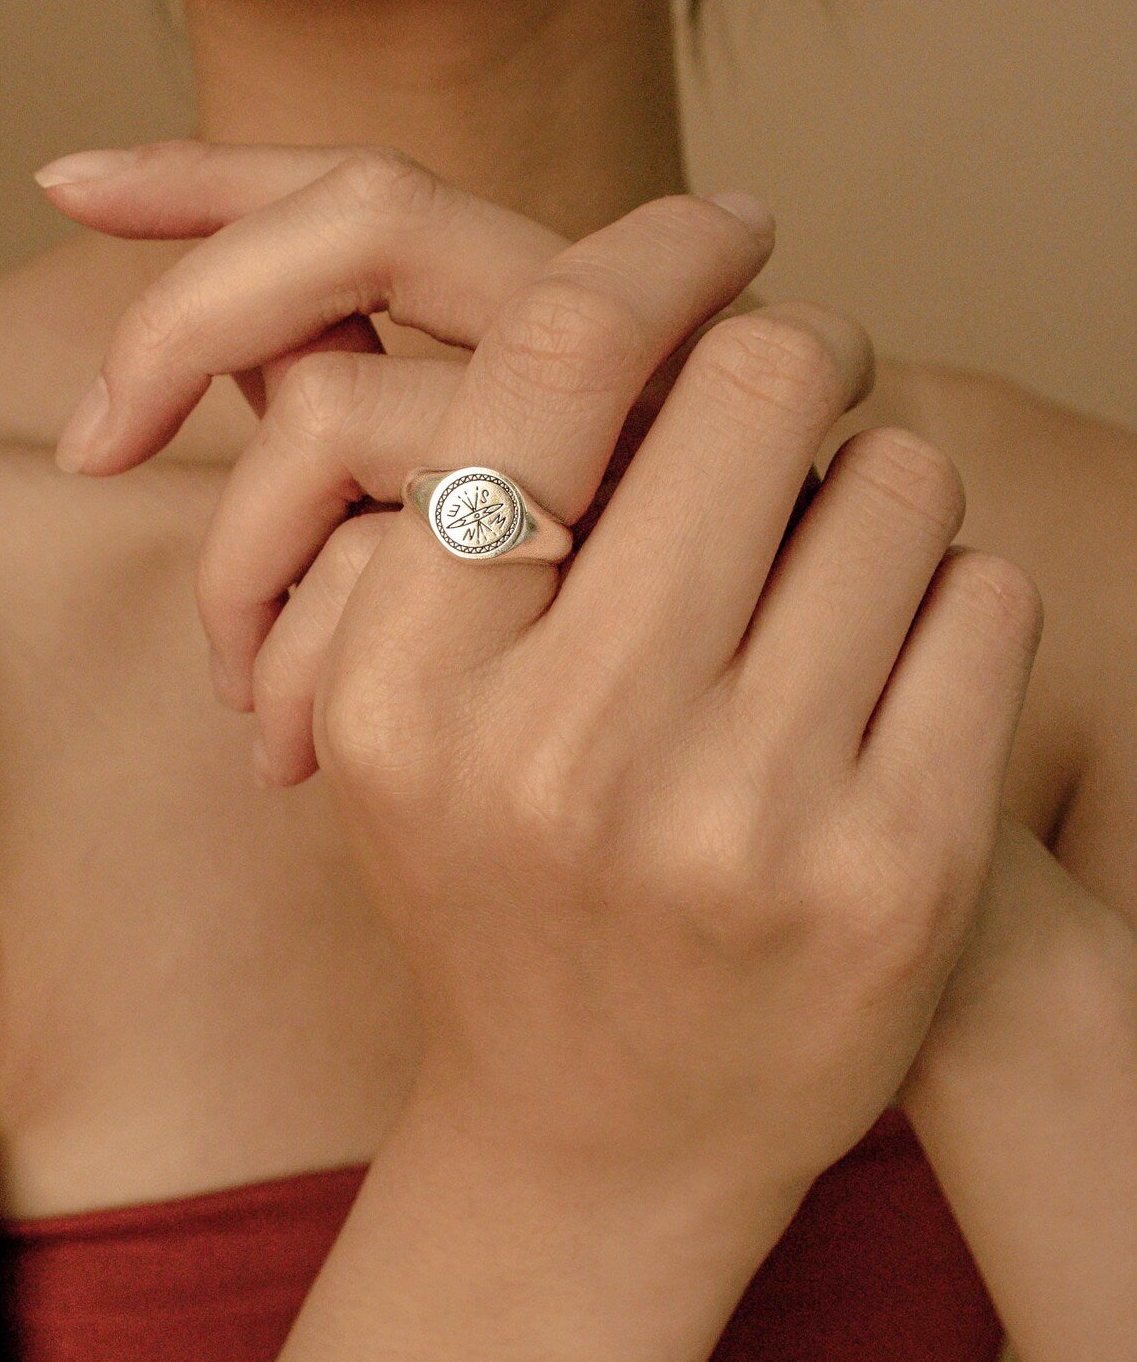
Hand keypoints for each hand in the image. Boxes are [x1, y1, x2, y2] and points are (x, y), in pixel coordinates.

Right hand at [42, 140, 1043, 1209]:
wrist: (599, 1134)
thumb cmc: (492, 892)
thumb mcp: (381, 728)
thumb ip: (405, 523)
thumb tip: (528, 307)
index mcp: (406, 693)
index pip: (552, 361)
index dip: (651, 257)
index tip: (714, 227)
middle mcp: (562, 752)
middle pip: (751, 380)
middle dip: (780, 350)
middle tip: (783, 378)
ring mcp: (741, 820)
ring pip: (887, 477)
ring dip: (859, 491)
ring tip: (808, 573)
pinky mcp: (898, 878)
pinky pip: (979, 598)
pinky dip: (939, 605)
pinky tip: (876, 680)